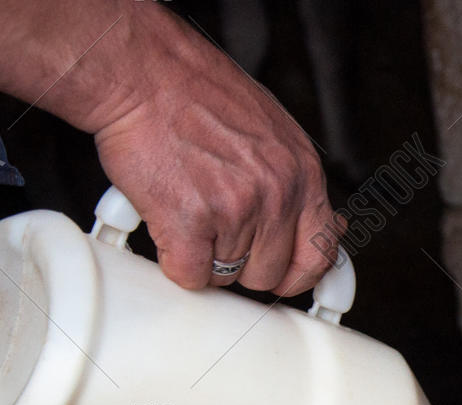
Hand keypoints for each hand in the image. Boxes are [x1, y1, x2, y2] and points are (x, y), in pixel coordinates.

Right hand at [90, 25, 339, 294]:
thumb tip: (314, 223)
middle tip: (214, 227)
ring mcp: (236, 210)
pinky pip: (190, 275)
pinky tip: (168, 225)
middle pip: (268, 274)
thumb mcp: (271, 131)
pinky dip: (174, 260)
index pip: (319, 254)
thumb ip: (292, 181)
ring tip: (187, 206)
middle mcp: (278, 193)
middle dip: (239, 261)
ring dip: (202, 254)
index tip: (282, 276)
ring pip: (224, 275)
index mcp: (302, 173)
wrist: (141, 71)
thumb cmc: (195, 92)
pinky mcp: (191, 222)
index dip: (297, 273)